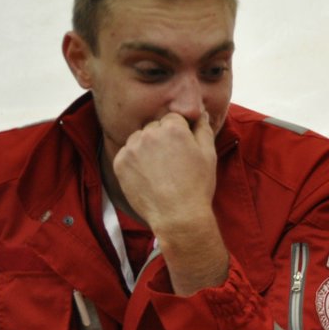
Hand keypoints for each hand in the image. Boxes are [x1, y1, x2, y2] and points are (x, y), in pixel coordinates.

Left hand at [114, 112, 228, 293]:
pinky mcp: (119, 162)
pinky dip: (136, 162)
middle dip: (162, 139)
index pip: (173, 118)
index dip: (180, 134)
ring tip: (160, 170)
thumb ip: (203, 129)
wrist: (177, 216)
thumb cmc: (197, 186)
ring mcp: (131, 148)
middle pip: (154, 127)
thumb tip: (199, 113)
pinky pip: (127, 154)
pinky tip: (149, 177)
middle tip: (173, 162)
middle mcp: (149, 133)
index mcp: (172, 128)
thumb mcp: (208, 155)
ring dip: (147, 149)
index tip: (183, 149)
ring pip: (139, 139)